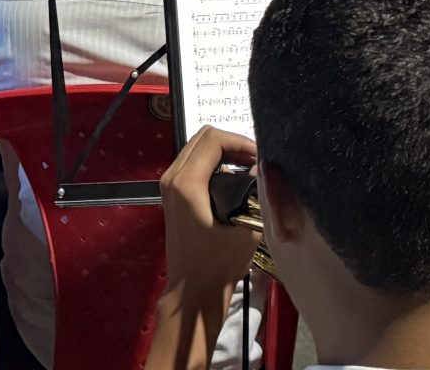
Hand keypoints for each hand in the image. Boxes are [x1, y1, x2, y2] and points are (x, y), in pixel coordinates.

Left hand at [155, 126, 261, 304]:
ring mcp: (168, 186)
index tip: (260, 158)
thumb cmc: (218, 264)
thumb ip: (254, 192)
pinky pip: (192, 163)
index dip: (240, 142)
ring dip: (223, 153)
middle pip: (202, 137)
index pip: (213, 139)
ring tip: (248, 168)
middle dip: (232, 144)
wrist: (193, 292)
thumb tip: (261, 168)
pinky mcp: (172, 194)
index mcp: (186, 183)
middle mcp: (172, 178)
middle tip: (255, 161)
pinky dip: (213, 163)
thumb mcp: (245, 228)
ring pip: (196, 148)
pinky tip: (233, 179)